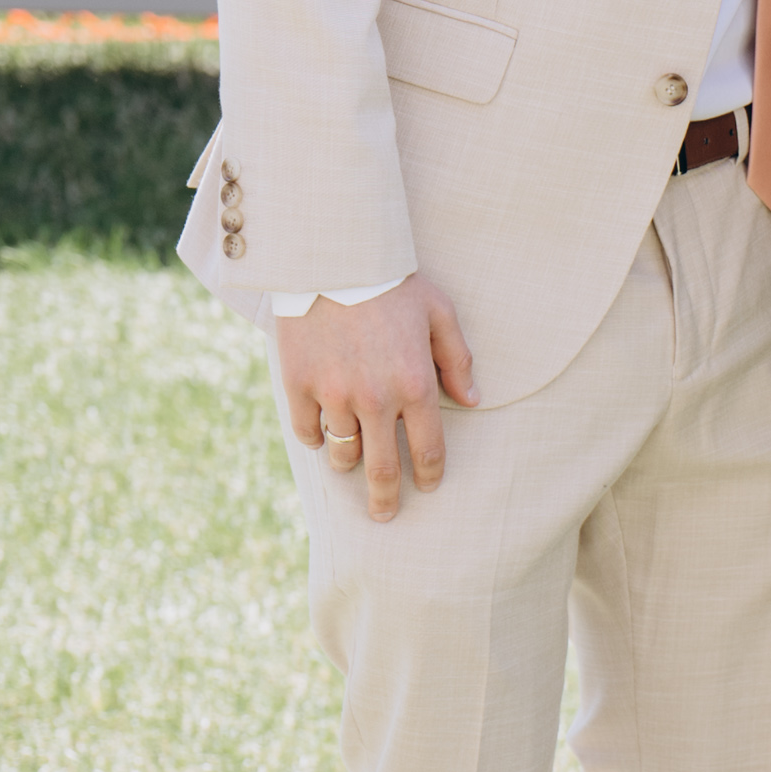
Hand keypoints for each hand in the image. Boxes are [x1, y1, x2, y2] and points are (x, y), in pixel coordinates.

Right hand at [274, 276, 477, 523]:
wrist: (332, 256)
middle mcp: (376, 399)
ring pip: (343, 453)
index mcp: (416, 385)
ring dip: (350, 464)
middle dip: (385, 500)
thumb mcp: (439, 312)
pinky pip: (308, 431)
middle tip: (385, 515)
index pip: (427, 450)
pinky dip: (317, 437)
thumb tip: (472, 401)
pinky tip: (323, 432)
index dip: (428, 475)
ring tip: (353, 464)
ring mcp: (334, 394)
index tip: (426, 486)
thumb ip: (457, 360)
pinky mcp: (298, 385)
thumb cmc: (393, 281)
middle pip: (382, 471)